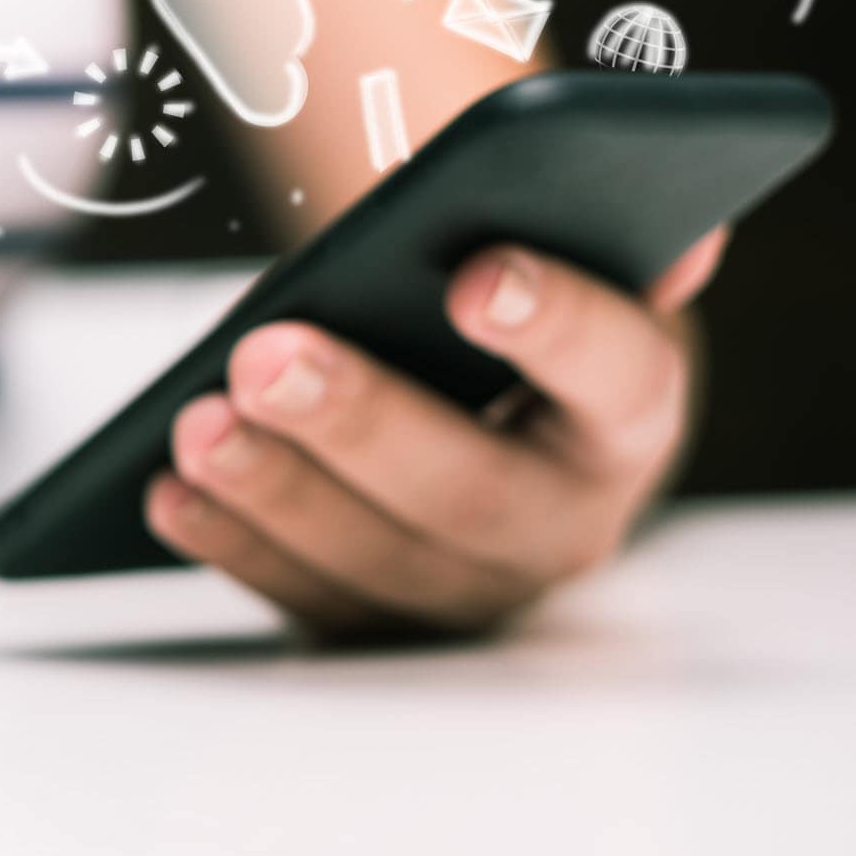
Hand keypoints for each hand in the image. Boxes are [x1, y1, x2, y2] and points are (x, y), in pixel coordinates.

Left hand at [146, 229, 722, 636]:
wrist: (473, 403)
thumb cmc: (497, 315)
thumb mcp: (548, 261)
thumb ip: (587, 235)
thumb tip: (689, 245)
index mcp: (628, 414)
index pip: (619, 374)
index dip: (557, 324)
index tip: (474, 274)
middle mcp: (565, 522)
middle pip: (474, 493)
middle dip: (361, 422)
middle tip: (266, 354)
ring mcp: (472, 589)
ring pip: (380, 563)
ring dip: (278, 491)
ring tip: (194, 422)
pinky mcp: (380, 620)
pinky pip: (305, 600)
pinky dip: (232, 543)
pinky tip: (167, 490)